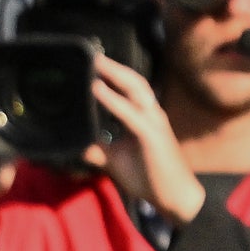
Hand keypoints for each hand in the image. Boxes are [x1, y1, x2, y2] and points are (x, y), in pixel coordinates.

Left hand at [90, 56, 206, 223]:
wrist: (172, 196)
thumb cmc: (147, 175)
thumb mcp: (114, 159)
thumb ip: (98, 149)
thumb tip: (77, 144)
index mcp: (143, 116)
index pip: (128, 88)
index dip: (112, 74)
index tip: (91, 64)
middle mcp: (151, 113)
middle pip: (133, 81)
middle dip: (113, 66)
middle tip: (91, 54)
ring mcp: (154, 122)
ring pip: (135, 90)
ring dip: (114, 75)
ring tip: (95, 64)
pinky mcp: (152, 135)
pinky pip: (130, 113)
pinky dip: (113, 100)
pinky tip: (98, 90)